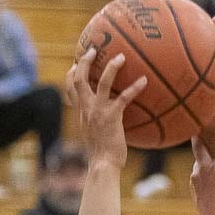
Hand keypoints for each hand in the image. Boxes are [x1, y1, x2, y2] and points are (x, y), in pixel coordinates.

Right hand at [65, 48, 146, 169]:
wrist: (103, 166)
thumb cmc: (101, 156)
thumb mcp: (93, 136)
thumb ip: (95, 123)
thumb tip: (106, 119)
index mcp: (81, 113)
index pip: (69, 89)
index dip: (71, 73)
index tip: (75, 62)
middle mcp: (86, 109)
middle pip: (79, 79)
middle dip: (84, 61)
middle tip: (93, 49)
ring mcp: (98, 112)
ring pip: (101, 82)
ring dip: (111, 67)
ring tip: (121, 56)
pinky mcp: (112, 117)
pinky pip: (124, 97)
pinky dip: (134, 87)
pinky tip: (144, 80)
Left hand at [190, 117, 214, 214]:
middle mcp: (204, 169)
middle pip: (200, 147)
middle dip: (200, 136)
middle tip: (197, 127)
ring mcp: (196, 177)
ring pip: (199, 161)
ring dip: (203, 156)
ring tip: (205, 150)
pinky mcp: (193, 186)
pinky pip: (197, 172)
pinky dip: (201, 168)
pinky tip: (205, 173)